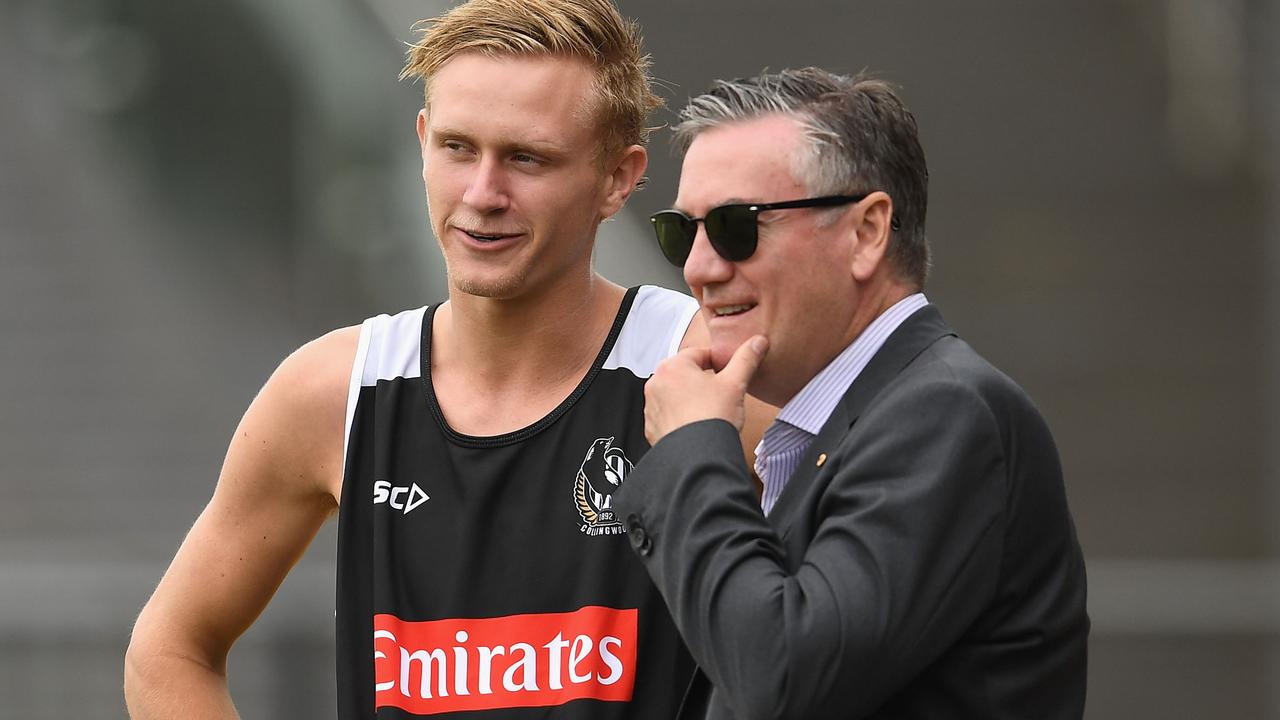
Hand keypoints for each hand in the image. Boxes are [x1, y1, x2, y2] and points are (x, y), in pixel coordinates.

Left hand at [644, 335, 768, 445]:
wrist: (699, 457)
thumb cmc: (712, 418)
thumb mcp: (735, 383)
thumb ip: (746, 359)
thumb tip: (757, 343)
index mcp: (673, 366)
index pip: (699, 354)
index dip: (718, 362)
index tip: (728, 373)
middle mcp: (656, 383)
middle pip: (686, 374)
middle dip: (703, 381)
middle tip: (721, 393)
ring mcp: (651, 407)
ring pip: (676, 394)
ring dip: (691, 398)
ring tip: (710, 410)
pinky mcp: (652, 427)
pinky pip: (669, 415)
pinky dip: (681, 417)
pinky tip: (697, 424)